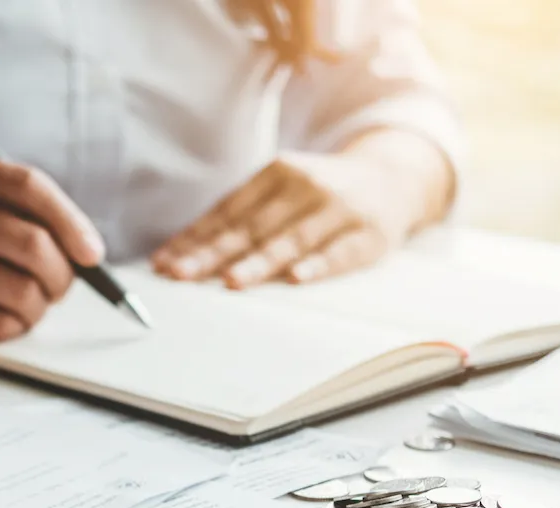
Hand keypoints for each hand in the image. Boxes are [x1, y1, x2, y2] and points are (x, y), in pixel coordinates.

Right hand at [0, 152, 103, 346]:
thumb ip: (10, 214)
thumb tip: (85, 251)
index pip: (27, 185)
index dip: (70, 221)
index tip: (92, 254)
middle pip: (31, 243)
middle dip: (60, 277)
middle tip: (58, 292)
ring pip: (20, 289)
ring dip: (36, 310)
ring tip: (23, 310)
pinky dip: (8, 330)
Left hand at [152, 135, 447, 287]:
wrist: (395, 176)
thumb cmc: (321, 193)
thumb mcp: (282, 190)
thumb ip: (241, 216)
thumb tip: (181, 251)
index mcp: (277, 174)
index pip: (228, 212)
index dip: (195, 238)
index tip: (164, 262)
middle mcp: (304, 187)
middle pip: (252, 227)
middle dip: (212, 253)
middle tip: (181, 274)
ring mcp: (337, 210)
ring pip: (291, 240)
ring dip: (258, 262)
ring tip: (230, 281)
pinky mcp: (367, 235)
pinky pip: (340, 253)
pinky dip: (318, 265)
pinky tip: (296, 278)